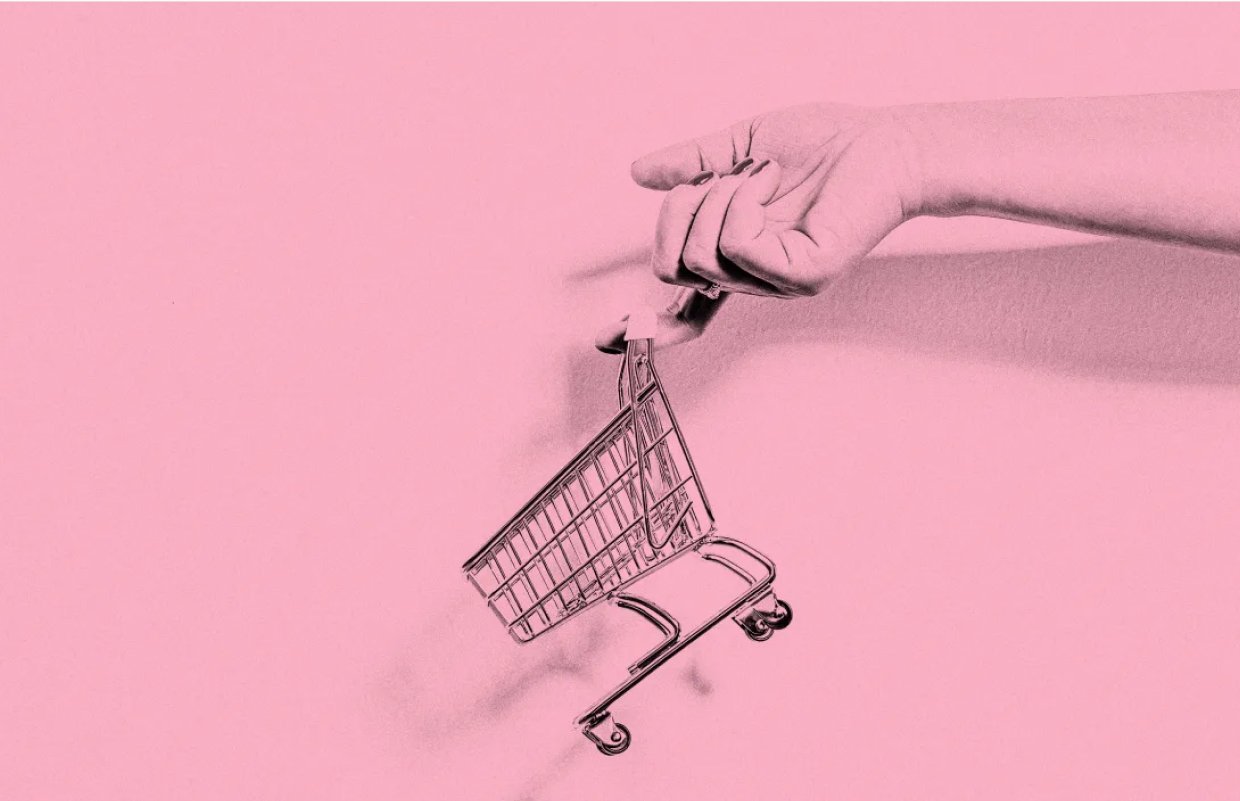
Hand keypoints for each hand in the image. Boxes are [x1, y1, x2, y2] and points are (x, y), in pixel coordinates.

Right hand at [597, 103, 924, 351]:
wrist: (883, 141)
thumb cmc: (826, 144)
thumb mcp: (740, 146)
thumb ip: (691, 163)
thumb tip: (641, 172)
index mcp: (738, 255)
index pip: (687, 308)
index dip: (645, 326)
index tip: (607, 338)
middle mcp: (755, 276)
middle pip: (674, 266)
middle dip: (680, 210)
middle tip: (725, 177)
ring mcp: (778, 281)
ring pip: (702, 255)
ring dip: (720, 197)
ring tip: (763, 176)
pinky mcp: (803, 275)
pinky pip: (737, 246)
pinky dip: (742, 203)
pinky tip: (771, 185)